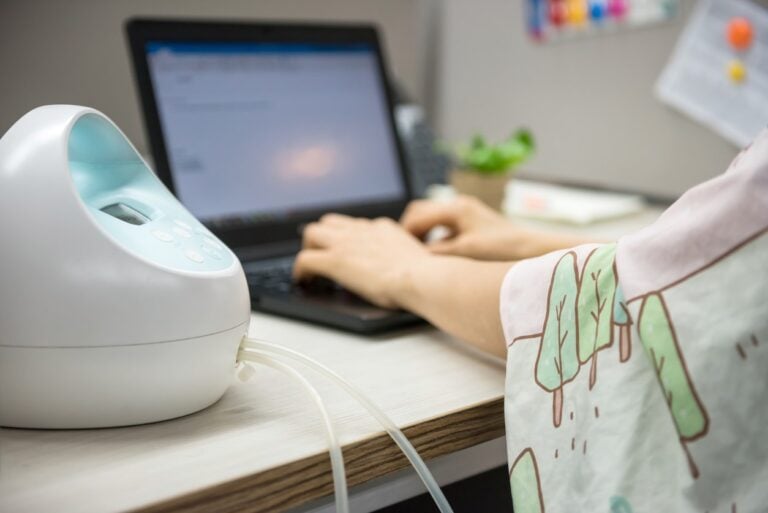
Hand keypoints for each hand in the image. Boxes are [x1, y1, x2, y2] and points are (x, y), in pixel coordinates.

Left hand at [293, 214, 430, 308]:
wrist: (422, 277)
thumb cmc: (426, 275)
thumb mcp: (416, 258)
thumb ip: (405, 257)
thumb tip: (407, 270)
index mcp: (382, 228)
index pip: (356, 225)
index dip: (346, 238)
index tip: (346, 250)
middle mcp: (362, 230)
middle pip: (329, 222)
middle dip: (322, 238)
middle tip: (322, 256)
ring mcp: (346, 243)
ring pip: (311, 233)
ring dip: (308, 249)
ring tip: (310, 268)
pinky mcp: (335, 260)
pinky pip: (304, 259)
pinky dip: (300, 270)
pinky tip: (303, 281)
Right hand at [401, 195, 594, 260]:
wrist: (534, 252)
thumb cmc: (504, 250)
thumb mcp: (465, 253)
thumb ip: (437, 253)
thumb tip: (414, 257)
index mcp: (457, 209)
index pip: (416, 215)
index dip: (403, 234)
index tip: (395, 251)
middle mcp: (460, 206)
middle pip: (421, 212)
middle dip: (409, 231)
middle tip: (401, 252)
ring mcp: (467, 214)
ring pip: (432, 219)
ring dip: (422, 235)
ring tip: (416, 255)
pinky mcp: (473, 224)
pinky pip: (444, 228)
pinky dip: (435, 239)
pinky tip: (437, 257)